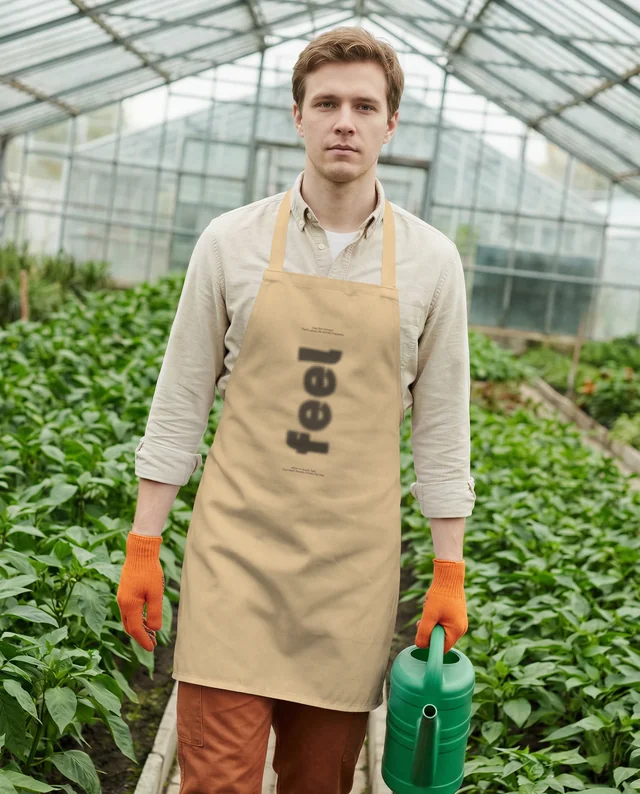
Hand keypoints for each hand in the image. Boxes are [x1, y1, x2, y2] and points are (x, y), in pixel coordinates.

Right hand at [116, 532, 164, 651]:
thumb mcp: (156, 594)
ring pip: (128, 619)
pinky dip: (136, 618)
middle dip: (140, 636)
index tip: (152, 649)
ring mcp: (122, 597)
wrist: (139, 552)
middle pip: (130, 627)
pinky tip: (146, 617)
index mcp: (130, 605)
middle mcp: (122, 603)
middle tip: (152, 643)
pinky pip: (128, 611)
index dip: (144, 641)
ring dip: (139, 627)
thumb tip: (155, 629)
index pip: (136, 630)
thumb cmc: (149, 572)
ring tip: (152, 632)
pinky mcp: (124, 591)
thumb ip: (155, 613)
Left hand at [415, 558, 466, 653]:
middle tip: (422, 621)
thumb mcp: (428, 615)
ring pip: (442, 631)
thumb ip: (423, 632)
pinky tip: (433, 609)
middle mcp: (461, 628)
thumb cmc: (440, 595)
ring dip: (432, 625)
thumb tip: (420, 646)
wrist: (448, 576)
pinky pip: (444, 623)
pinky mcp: (457, 615)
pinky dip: (436, 619)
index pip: (442, 648)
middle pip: (442, 640)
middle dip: (430, 632)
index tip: (421, 634)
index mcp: (457, 630)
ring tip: (428, 612)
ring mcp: (460, 621)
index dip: (430, 644)